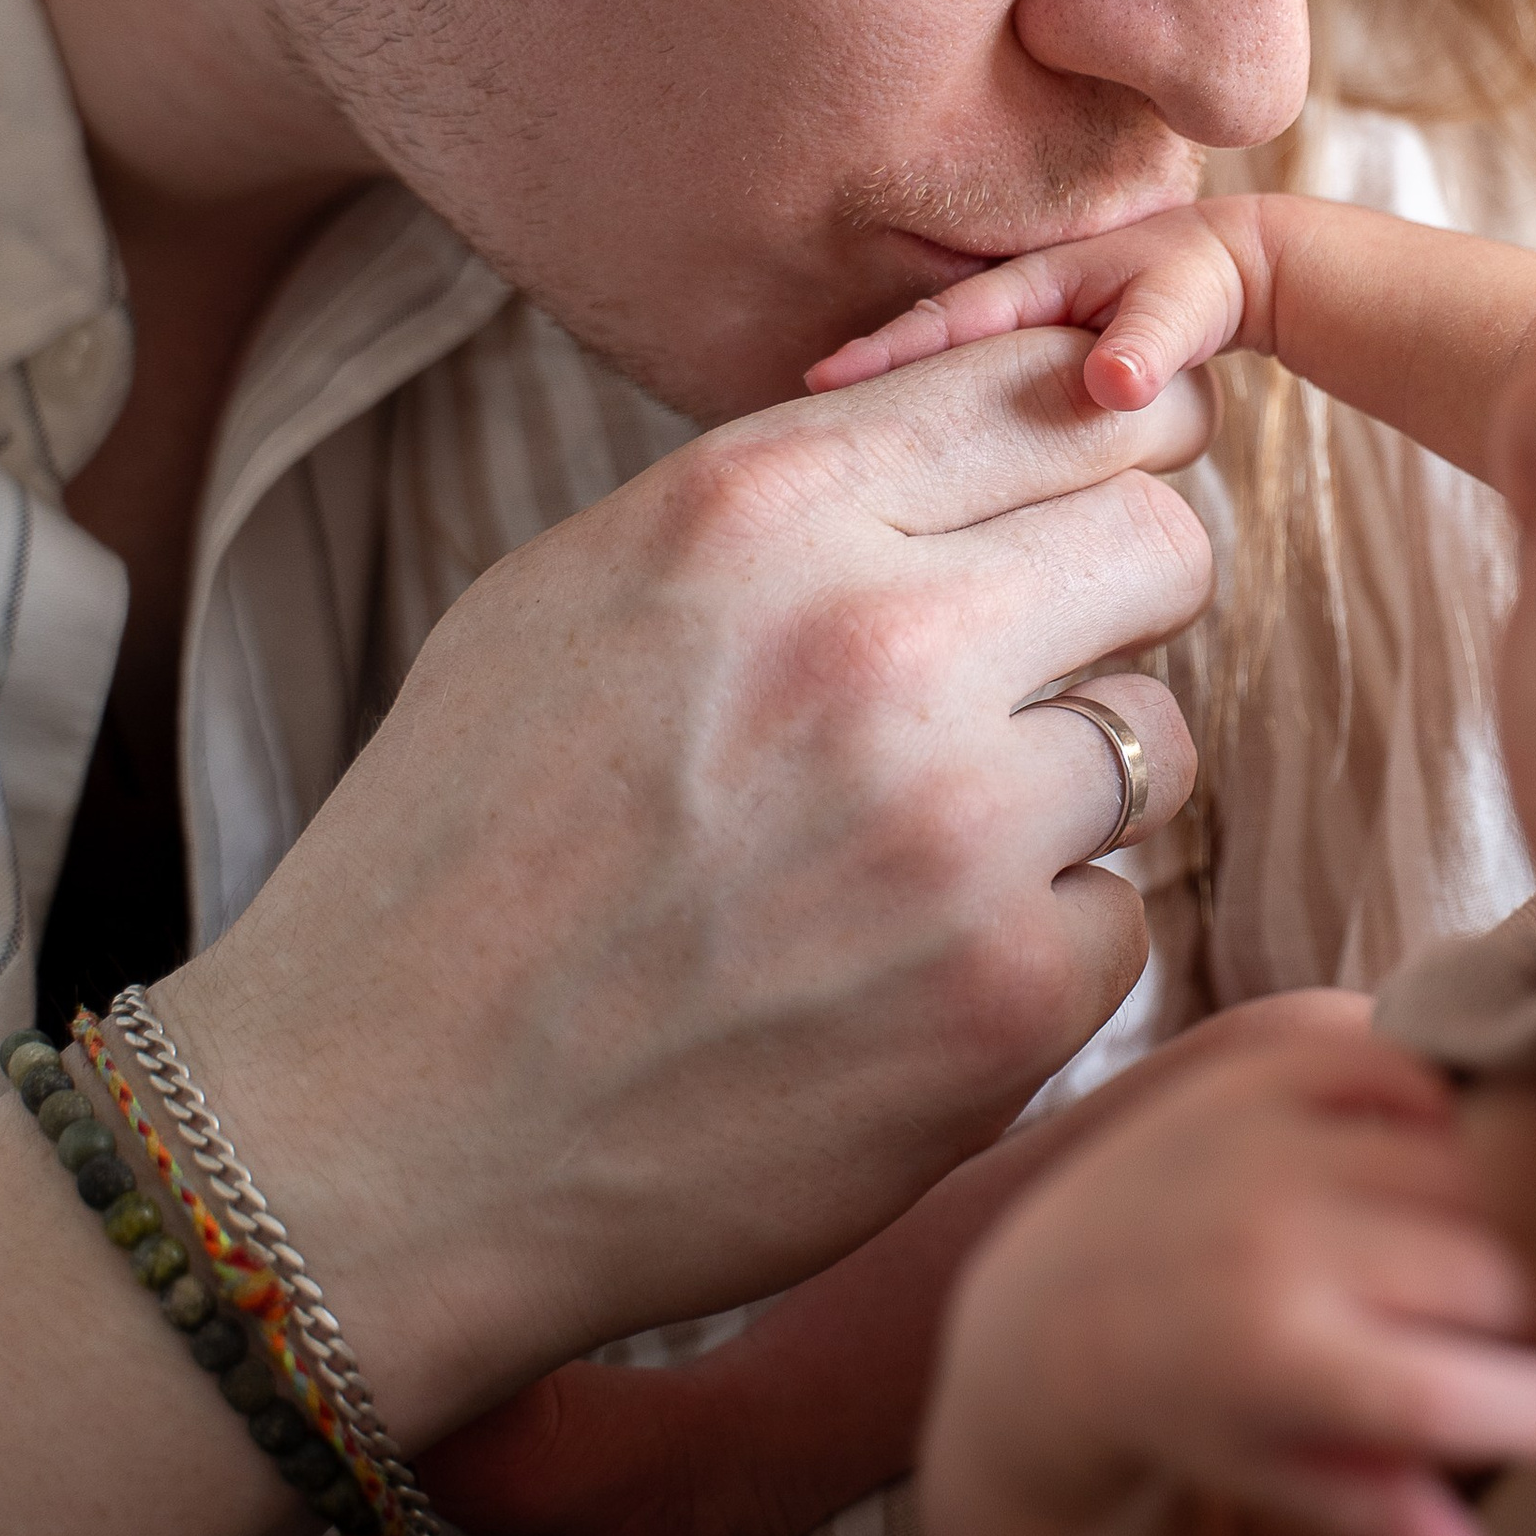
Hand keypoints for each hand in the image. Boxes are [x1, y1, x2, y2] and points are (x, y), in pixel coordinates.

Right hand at [159, 330, 1212, 1447]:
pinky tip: (888, 986)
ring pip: (1154, 737)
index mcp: (757, 511)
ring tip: (910, 855)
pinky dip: (1031, 953)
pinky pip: (1116, 921)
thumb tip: (1001, 445)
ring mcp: (954, 830)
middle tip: (1029, 679)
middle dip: (1116, 603)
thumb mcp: (576, 593)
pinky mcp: (1002, 1003)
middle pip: (1164, 541)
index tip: (1095, 492)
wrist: (371, 1140)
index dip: (1105, 440)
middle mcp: (876, 644)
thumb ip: (793, 503)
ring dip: (1067, 792)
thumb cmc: (462, 855)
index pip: (1052, 394)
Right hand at [808, 194, 1281, 412]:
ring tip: (803, 442)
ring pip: (930, 369)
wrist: (1220, 266)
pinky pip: (951, 380)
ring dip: (878, 396)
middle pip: (916, 347)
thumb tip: (1115, 387)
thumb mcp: (1182, 308)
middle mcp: (1001, 304)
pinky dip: (915, 405)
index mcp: (1030, 287)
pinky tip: (875, 450)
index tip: (819, 384)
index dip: (883, 356)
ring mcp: (1001, 328)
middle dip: (855, 375)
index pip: (943, 325)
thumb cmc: (1195, 287)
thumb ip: (1151, 344)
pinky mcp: (1008, 353)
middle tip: (777, 422)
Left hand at [920, 999, 1535, 1535]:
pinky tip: (1401, 1160)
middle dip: (1507, 1321)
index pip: (1454, 1396)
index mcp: (1276, 1367)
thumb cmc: (1190, 1414)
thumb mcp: (1273, 1477)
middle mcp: (1267, 1247)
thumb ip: (1380, 1521)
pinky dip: (1419, 1107)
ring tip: (1424, 1262)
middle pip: (1488, 1278)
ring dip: (1466, 1221)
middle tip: (1474, 1343)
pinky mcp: (1250, 1076)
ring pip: (1459, 1173)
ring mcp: (1259, 1148)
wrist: (1049, 1310)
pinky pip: (1395, 1068)